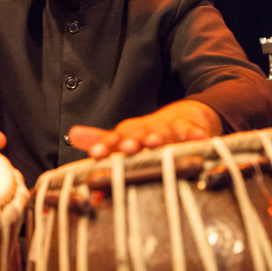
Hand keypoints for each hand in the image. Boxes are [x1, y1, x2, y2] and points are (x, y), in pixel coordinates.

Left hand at [67, 100, 222, 158]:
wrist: (188, 115)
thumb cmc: (151, 133)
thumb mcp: (126, 136)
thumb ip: (102, 139)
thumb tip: (72, 134)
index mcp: (130, 134)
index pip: (114, 139)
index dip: (105, 146)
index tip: (95, 154)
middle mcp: (148, 130)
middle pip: (138, 134)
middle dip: (132, 141)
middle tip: (125, 149)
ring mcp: (171, 129)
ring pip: (165, 133)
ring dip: (160, 137)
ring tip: (155, 143)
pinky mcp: (193, 130)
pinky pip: (195, 134)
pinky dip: (197, 137)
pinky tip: (198, 140)